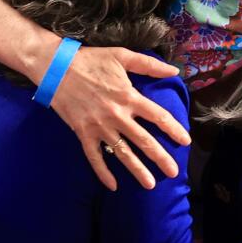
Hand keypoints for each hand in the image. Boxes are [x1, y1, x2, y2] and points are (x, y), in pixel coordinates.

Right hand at [47, 45, 193, 191]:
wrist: (56, 68)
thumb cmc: (90, 60)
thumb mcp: (122, 56)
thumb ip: (149, 65)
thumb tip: (174, 70)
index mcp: (129, 96)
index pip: (158, 116)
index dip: (174, 129)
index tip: (185, 141)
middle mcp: (117, 115)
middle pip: (144, 140)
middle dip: (161, 158)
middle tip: (173, 172)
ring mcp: (99, 127)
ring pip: (122, 153)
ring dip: (137, 170)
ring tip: (150, 185)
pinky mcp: (83, 133)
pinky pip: (94, 157)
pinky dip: (103, 172)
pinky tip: (113, 185)